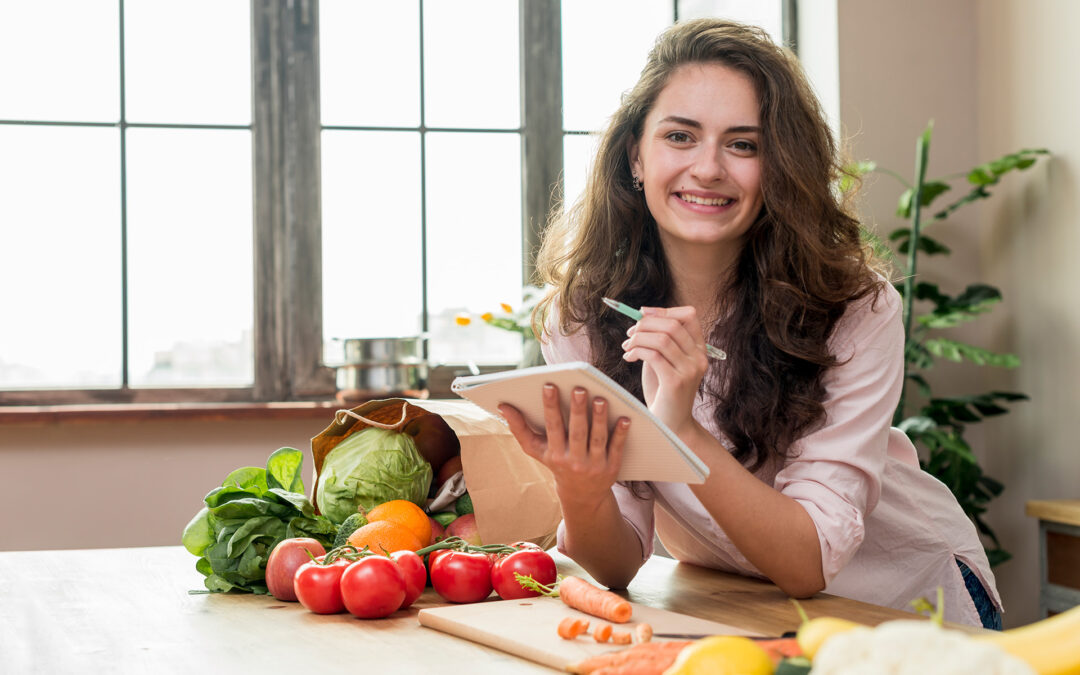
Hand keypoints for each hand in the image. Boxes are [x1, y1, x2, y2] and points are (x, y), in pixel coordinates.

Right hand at [498, 384, 629, 507]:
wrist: (581, 494)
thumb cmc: (556, 462)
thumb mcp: (536, 450)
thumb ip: (519, 427)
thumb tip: (503, 406)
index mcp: (554, 453)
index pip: (552, 427)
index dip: (550, 406)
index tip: (550, 385)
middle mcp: (573, 460)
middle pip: (576, 432)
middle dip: (577, 410)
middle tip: (579, 388)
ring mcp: (593, 465)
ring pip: (597, 439)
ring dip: (599, 419)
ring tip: (601, 398)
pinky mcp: (611, 468)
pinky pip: (616, 448)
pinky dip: (621, 434)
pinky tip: (625, 418)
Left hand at [621, 305, 708, 434]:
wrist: (670, 424)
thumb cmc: (663, 391)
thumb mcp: (663, 361)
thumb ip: (659, 341)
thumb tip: (642, 318)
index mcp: (699, 350)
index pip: (690, 316)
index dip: (664, 310)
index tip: (642, 313)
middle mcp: (699, 358)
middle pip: (673, 325)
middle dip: (646, 323)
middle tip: (630, 332)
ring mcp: (690, 371)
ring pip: (662, 338)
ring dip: (638, 338)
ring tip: (626, 346)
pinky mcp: (676, 382)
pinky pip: (653, 355)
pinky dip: (637, 351)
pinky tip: (628, 357)